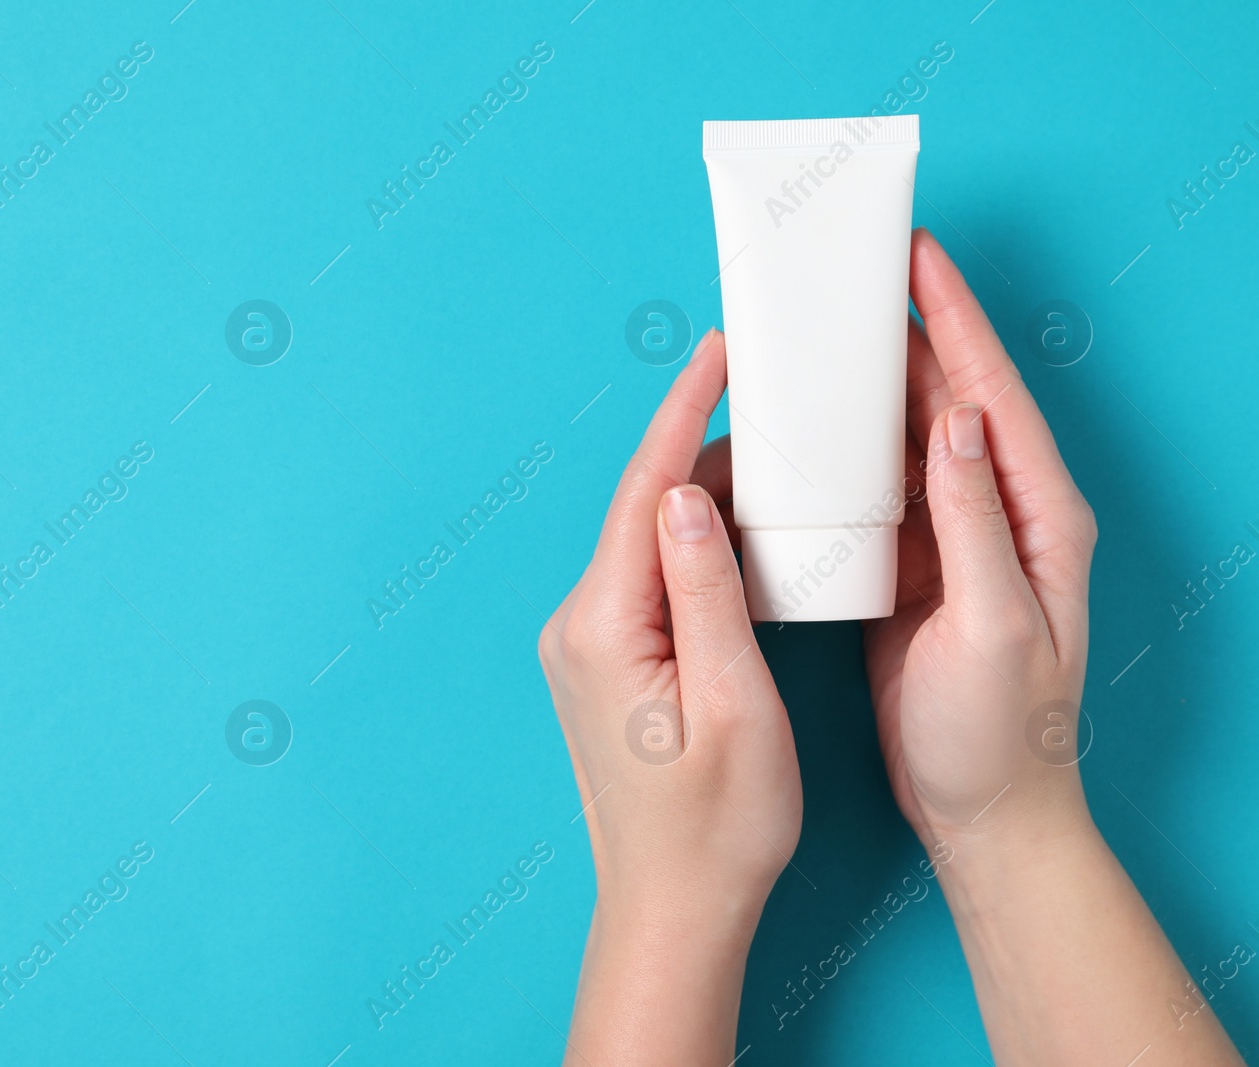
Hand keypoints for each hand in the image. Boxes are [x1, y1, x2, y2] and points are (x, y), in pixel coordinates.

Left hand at [539, 330, 799, 1064]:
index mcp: (606, 628)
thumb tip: (690, 494)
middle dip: (702, 447)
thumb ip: (709, 591)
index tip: (715, 352)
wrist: (675, 905)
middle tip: (769, 398)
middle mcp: (579, 626)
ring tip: (772, 459)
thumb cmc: (718, 824)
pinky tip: (742, 536)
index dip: (683, 414)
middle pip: (643, 508)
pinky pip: (648, 579)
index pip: (644, 493)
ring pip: (647, 541)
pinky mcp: (606, 662)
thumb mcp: (738, 704)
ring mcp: (587, 644)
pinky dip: (693, 547)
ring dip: (703, 499)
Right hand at [862, 228, 1097, 849]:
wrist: (981, 811)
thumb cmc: (1002, 732)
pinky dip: (844, 456)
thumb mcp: (995, 625)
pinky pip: (877, 492)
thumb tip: (954, 418)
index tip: (920, 259)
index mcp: (1038, 516)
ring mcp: (954, 540)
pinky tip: (809, 435)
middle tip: (853, 280)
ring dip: (870, 389)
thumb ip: (975, 520)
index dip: (958, 320)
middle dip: (907, 334)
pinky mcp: (913, 570)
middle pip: (951, 400)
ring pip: (909, 440)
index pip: (994, 395)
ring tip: (822, 339)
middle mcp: (999, 514)